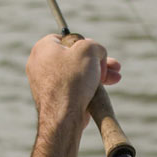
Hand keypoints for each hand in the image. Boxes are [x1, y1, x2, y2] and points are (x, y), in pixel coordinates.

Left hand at [22, 34, 120, 156]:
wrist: (63, 117)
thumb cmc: (73, 81)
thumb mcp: (89, 51)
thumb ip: (95, 45)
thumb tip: (98, 52)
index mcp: (44, 48)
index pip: (68, 39)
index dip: (87, 45)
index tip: (98, 54)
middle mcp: (41, 64)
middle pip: (75, 59)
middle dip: (98, 63)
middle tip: (115, 67)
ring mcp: (46, 83)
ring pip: (77, 75)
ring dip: (97, 76)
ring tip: (115, 79)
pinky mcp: (54, 100)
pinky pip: (73, 90)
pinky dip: (87, 89)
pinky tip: (101, 92)